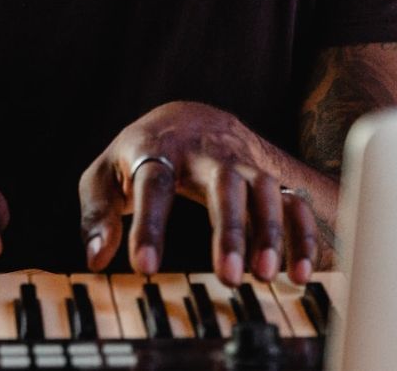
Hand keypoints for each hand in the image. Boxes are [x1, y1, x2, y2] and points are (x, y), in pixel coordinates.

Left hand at [78, 101, 325, 285]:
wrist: (189, 118)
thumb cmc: (139, 154)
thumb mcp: (105, 176)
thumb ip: (97, 215)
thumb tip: (96, 259)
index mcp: (157, 148)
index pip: (153, 184)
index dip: (149, 227)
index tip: (145, 268)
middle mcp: (206, 153)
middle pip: (224, 183)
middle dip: (229, 230)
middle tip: (228, 277)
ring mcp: (242, 163)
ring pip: (264, 190)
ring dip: (269, 233)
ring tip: (264, 276)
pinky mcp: (268, 177)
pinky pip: (292, 203)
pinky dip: (300, 235)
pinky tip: (298, 273)